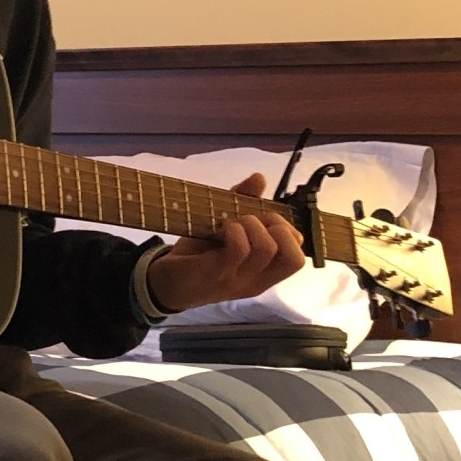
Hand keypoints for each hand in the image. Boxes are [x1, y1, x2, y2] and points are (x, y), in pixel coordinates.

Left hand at [146, 172, 305, 313]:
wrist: (161, 282)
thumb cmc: (198, 255)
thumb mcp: (225, 228)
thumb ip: (244, 202)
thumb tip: (260, 177)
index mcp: (263, 275)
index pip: (298, 260)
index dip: (290, 233)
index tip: (265, 220)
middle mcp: (256, 281)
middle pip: (294, 257)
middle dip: (278, 227)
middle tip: (252, 220)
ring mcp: (236, 280)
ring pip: (266, 248)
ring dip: (251, 224)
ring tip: (232, 223)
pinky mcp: (215, 274)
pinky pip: (239, 248)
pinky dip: (233, 230)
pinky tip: (220, 229)